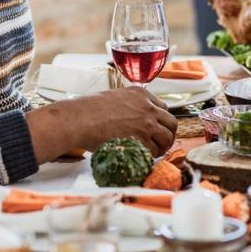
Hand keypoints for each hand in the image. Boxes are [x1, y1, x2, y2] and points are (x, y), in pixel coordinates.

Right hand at [27, 87, 178, 162]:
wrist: (80, 120)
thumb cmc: (88, 110)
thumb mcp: (114, 97)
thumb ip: (129, 104)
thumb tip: (133, 115)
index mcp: (141, 94)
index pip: (162, 108)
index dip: (160, 120)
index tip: (156, 128)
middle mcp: (148, 107)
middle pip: (171, 122)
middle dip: (168, 134)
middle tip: (161, 142)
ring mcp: (147, 124)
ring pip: (167, 137)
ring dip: (163, 146)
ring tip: (155, 152)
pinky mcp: (142, 140)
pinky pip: (154, 150)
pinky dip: (150, 155)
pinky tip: (143, 157)